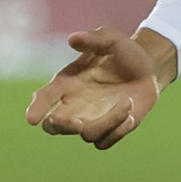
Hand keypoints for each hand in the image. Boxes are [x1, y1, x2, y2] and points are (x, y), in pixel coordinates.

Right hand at [24, 27, 172, 149]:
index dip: (36, 108)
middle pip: (53, 126)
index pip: (44, 97)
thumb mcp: (111, 40)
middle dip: (62, 127)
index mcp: (67, 83)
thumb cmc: (124, 52)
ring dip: (108, 121)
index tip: (32, 118)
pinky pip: (103, 142)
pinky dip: (116, 133)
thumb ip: (93, 40)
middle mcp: (74, 104)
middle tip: (79, 123)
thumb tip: (73, 38)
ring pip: (86, 135)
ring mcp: (90, 120)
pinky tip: (131, 117)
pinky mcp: (108, 130)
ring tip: (128, 101)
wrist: (148, 68)